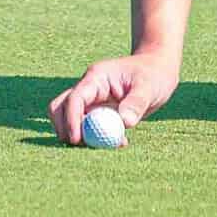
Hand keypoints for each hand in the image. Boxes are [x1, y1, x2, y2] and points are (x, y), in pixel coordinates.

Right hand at [48, 50, 179, 144]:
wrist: (156, 70)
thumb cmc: (153, 74)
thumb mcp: (148, 88)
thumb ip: (136, 103)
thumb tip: (125, 122)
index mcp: (97, 77)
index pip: (75, 98)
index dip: (71, 119)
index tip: (77, 139)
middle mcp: (88, 88)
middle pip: (60, 107)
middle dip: (64, 127)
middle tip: (80, 146)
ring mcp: (90, 100)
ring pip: (68, 117)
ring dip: (79, 134)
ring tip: (107, 144)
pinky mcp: (96, 111)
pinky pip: (86, 127)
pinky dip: (95, 138)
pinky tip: (120, 141)